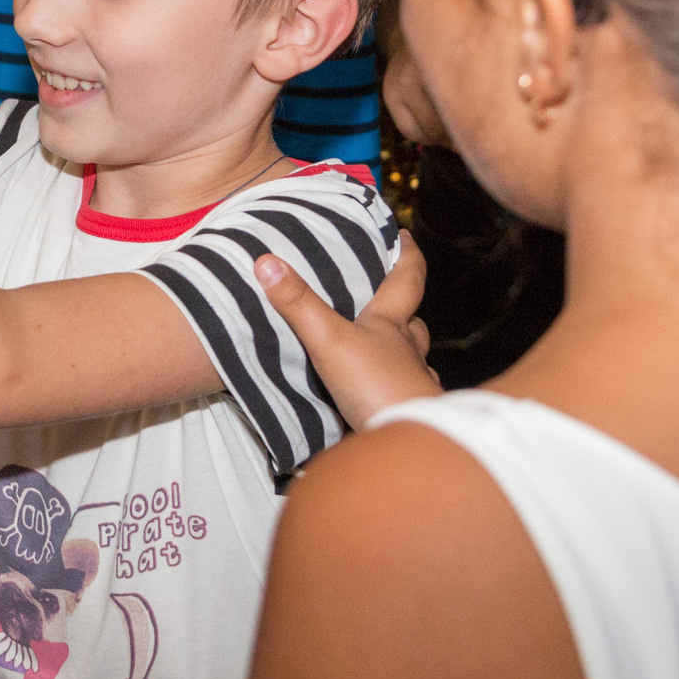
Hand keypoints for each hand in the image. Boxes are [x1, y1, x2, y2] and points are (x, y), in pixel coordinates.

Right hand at [255, 232, 439, 430]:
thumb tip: (266, 261)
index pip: (408, 277)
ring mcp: (409, 383)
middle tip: (385, 297)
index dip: (407, 254)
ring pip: (410, 359)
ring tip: (376, 348)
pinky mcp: (404, 414)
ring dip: (399, 351)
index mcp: (392, 323)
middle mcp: (406, 350)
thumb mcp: (330, 339)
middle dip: (403, 309)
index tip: (404, 236)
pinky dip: (389, 390)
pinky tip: (372, 396)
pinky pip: (399, 395)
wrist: (406, 443)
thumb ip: (299, 304)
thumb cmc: (377, 385)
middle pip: (411, 322)